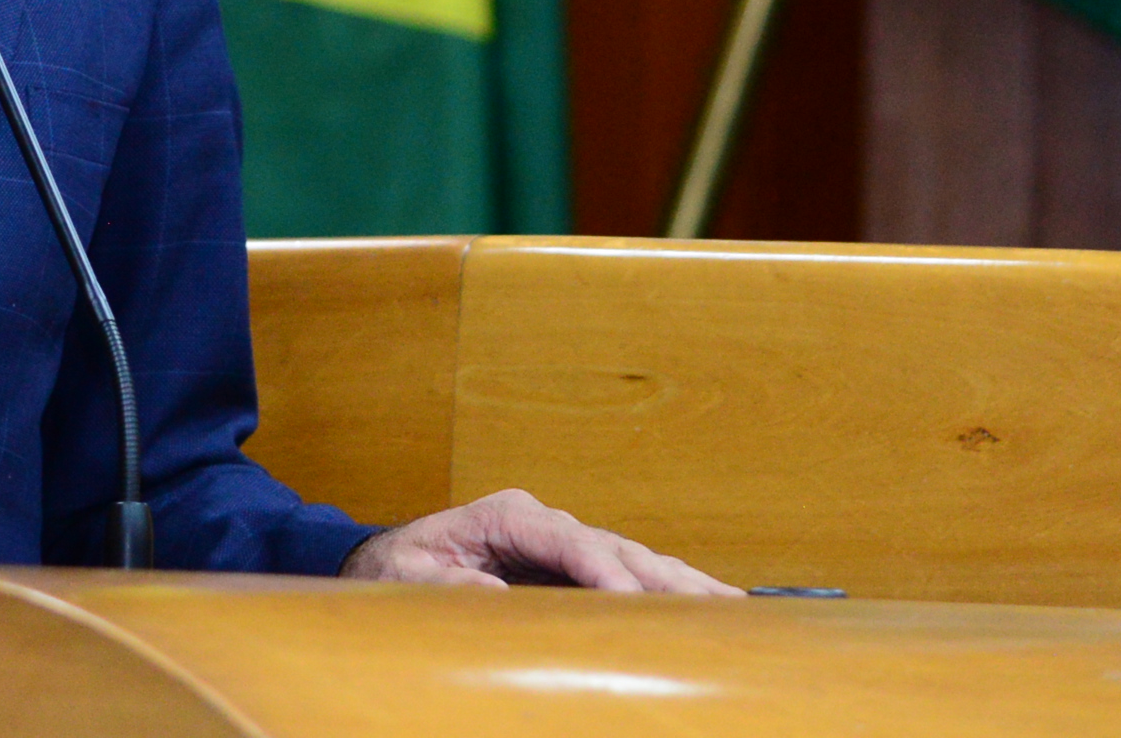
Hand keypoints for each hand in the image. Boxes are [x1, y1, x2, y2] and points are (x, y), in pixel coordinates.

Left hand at [339, 488, 740, 593]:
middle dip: (661, 575)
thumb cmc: (397, 569)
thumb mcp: (405, 576)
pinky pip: (624, 574)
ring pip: (629, 557)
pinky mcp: (568, 565)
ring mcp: (558, 540)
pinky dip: (664, 589)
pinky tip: (704, 605)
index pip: (565, 538)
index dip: (600, 568)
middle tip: (714, 602)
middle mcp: (540, 520)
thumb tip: (489, 586)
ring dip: (678, 582)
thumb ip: (445, 581)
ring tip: (732, 604)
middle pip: (611, 544)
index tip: (628, 598)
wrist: (388, 563)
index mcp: (503, 515)